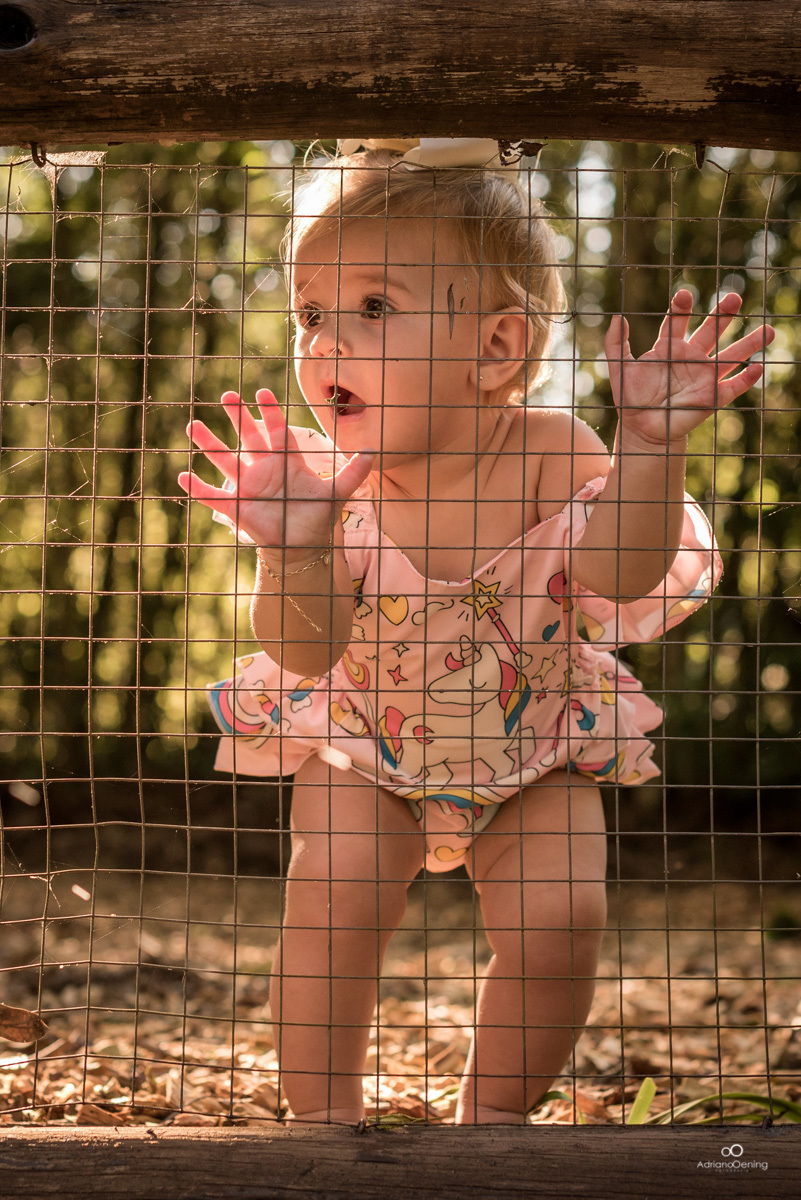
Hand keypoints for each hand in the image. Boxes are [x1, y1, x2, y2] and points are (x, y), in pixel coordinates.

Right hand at [177, 389, 373, 556]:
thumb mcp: (337, 494)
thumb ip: (353, 473)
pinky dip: (198, 488)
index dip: (270, 412)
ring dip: (210, 443)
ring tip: (193, 425)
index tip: (262, 393)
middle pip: (248, 437)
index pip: (277, 430)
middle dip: (238, 417)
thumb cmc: (317, 517)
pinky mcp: (238, 507)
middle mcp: (264, 468)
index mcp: (286, 460)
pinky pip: (214, 496)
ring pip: (226, 460)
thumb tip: (374, 451)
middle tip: (227, 395)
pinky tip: (182, 475)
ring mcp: (248, 486)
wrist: (302, 547)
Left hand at [605, 289, 774, 447]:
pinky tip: (758, 367)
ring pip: (731, 356)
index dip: (682, 308)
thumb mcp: (618, 369)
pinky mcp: (712, 397)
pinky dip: (746, 379)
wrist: (641, 429)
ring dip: (749, 343)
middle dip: (722, 315)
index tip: (684, 295)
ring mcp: (704, 376)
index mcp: (669, 348)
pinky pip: (733, 386)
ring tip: (768, 330)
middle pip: (711, 331)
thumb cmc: (630, 399)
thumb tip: (618, 317)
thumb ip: (616, 344)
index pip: (678, 322)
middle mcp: (691, 358)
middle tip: (734, 298)